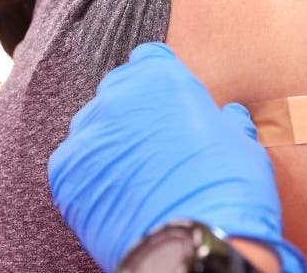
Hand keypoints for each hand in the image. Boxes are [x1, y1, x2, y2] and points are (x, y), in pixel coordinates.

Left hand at [48, 42, 305, 272]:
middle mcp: (116, 95)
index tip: (170, 105)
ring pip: (94, 128)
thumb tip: (230, 116)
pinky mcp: (65, 172)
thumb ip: (226, 122)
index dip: (162, 84)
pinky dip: (90, 177)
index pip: (150, 60)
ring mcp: (87, 133)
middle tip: (156, 145)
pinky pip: (74, 164)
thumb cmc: (227, 190)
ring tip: (136, 176)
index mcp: (159, 76)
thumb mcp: (241, 144)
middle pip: (118, 91)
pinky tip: (115, 195)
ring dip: (110, 143)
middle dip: (134, 111)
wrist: (195, 246)